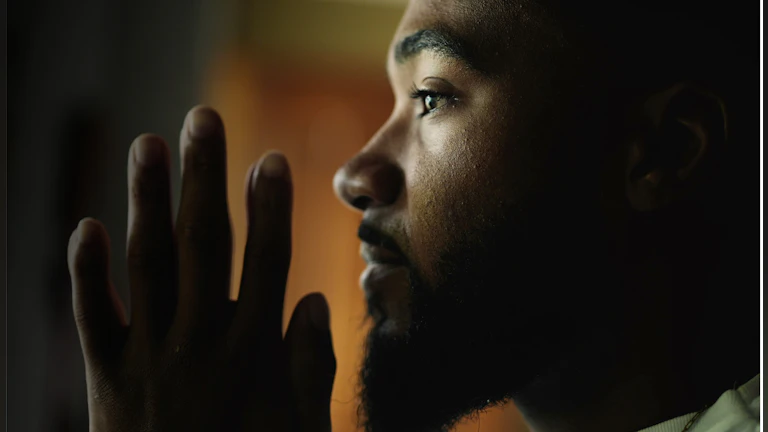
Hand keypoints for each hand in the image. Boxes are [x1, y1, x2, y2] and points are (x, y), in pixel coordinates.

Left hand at [67, 106, 335, 431]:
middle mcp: (198, 343)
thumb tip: (309, 298)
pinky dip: (87, 273)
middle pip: (202, 246)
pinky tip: (88, 225)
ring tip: (148, 143)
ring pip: (147, 265)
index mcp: (249, 354)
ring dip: (147, 201)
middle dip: (203, 178)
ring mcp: (148, 357)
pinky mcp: (107, 378)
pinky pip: (92, 319)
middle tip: (202, 118)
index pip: (264, 263)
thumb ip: (310, 369)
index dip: (268, 209)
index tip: (268, 159)